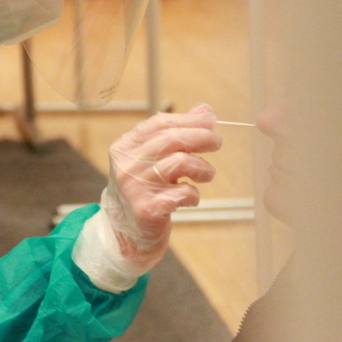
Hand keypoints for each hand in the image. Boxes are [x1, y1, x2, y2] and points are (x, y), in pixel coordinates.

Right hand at [103, 105, 220, 272]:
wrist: (124, 231)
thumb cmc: (142, 190)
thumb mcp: (152, 160)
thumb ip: (175, 135)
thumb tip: (205, 110)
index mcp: (124, 146)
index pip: (159, 123)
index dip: (188, 120)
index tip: (210, 121)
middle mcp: (126, 164)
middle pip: (170, 139)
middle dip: (200, 137)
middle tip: (217, 142)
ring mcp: (135, 186)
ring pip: (179, 162)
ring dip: (202, 168)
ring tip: (206, 174)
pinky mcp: (147, 209)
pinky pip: (182, 193)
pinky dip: (194, 194)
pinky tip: (190, 197)